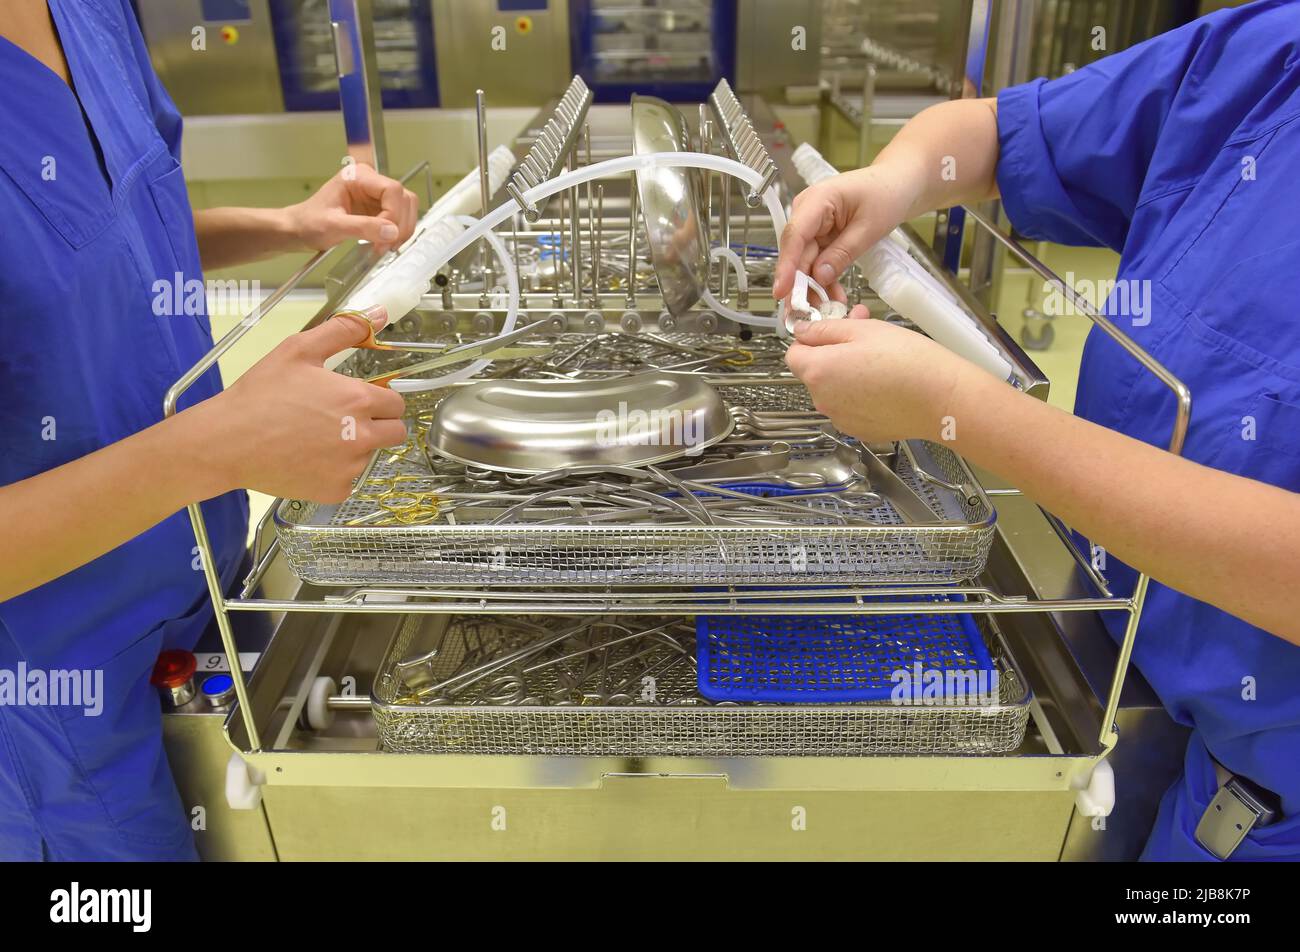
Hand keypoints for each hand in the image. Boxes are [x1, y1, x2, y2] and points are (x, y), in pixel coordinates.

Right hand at [207, 310, 407, 502]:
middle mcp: (361, 436)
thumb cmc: (260, 395)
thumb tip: (379, 313)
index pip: (396, 403)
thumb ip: (344, 329)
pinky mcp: (336, 490)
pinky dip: (334, 472)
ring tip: (315, 438)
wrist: (226, 442)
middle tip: (343, 420)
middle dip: (378, 424)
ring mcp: (350, 467)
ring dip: (354, 448)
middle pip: (395, 432)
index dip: (379, 399)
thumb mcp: (299, 350)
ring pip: (370, 455)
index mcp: (358, 400)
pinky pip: (349, 480)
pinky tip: (307, 459)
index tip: (359, 400)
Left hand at [285, 162, 418, 255]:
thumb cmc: (309, 223)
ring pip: (406, 209)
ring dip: (401, 230)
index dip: (394, 214)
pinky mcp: (378, 209)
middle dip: (400, 225)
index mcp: (358, 176)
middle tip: (387, 245)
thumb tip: (392, 231)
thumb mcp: (334, 226)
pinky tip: (383, 243)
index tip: (385, 235)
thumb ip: (363, 227)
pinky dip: (396, 234)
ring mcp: (376, 195)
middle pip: (404, 199)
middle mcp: (370, 182)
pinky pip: (398, 219)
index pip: (392, 190)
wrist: (299, 230)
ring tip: (384, 246)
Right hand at [772, 165, 916, 304]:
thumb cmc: (887, 193)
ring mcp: (813, 225)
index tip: (782, 291)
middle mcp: (808, 212)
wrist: (898, 185)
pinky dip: (824, 281)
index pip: (795, 236)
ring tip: (825, 309)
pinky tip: (833, 297)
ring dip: (813, 287)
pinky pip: (816, 263)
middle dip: (799, 285)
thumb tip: (820, 277)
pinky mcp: (820, 237)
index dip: (786, 266)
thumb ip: (843, 253)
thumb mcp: (869, 227)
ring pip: (805, 262)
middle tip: (802, 313)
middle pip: (796, 253)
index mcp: (817, 200)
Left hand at [784, 310, 989, 442]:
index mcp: (818, 371)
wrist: (940, 398)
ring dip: (847, 375)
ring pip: (833, 390)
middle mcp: (823, 400)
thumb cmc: (906, 361)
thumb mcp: (862, 329)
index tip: (830, 331)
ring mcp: (840, 418)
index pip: (793, 353)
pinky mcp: (859, 430)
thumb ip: (824, 329)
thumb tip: (802, 331)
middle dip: (833, 354)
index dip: (810, 339)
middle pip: (814, 372)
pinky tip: (885, 384)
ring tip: (880, 361)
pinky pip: (850, 407)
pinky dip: (861, 396)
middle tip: (863, 339)